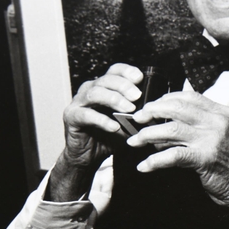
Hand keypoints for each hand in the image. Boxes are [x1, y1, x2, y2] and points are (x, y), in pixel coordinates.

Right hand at [48, 64, 142, 201]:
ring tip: (129, 109)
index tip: (140, 77)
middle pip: (106, 80)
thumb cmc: (108, 137)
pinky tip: (114, 127)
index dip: (126, 71)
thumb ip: (137, 116)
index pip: (114, 71)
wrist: (88, 157)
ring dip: (114, 99)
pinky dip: (102, 120)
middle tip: (137, 96)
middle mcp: (89, 91)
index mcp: (103, 88)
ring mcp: (79, 102)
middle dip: (123, 86)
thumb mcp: (127, 124)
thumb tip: (156, 113)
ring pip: (95, 93)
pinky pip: (86, 115)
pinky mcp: (72, 117)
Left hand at [127, 92, 228, 214]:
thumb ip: (200, 126)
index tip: (150, 107)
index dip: (165, 99)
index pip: (189, 97)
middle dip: (151, 112)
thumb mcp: (221, 135)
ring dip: (147, 135)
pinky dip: (154, 161)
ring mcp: (211, 139)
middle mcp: (216, 122)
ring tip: (134, 141)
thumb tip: (166, 125)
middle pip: (176, 108)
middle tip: (137, 119)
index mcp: (221, 112)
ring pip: (171, 128)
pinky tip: (144, 166)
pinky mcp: (205, 158)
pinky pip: (173, 155)